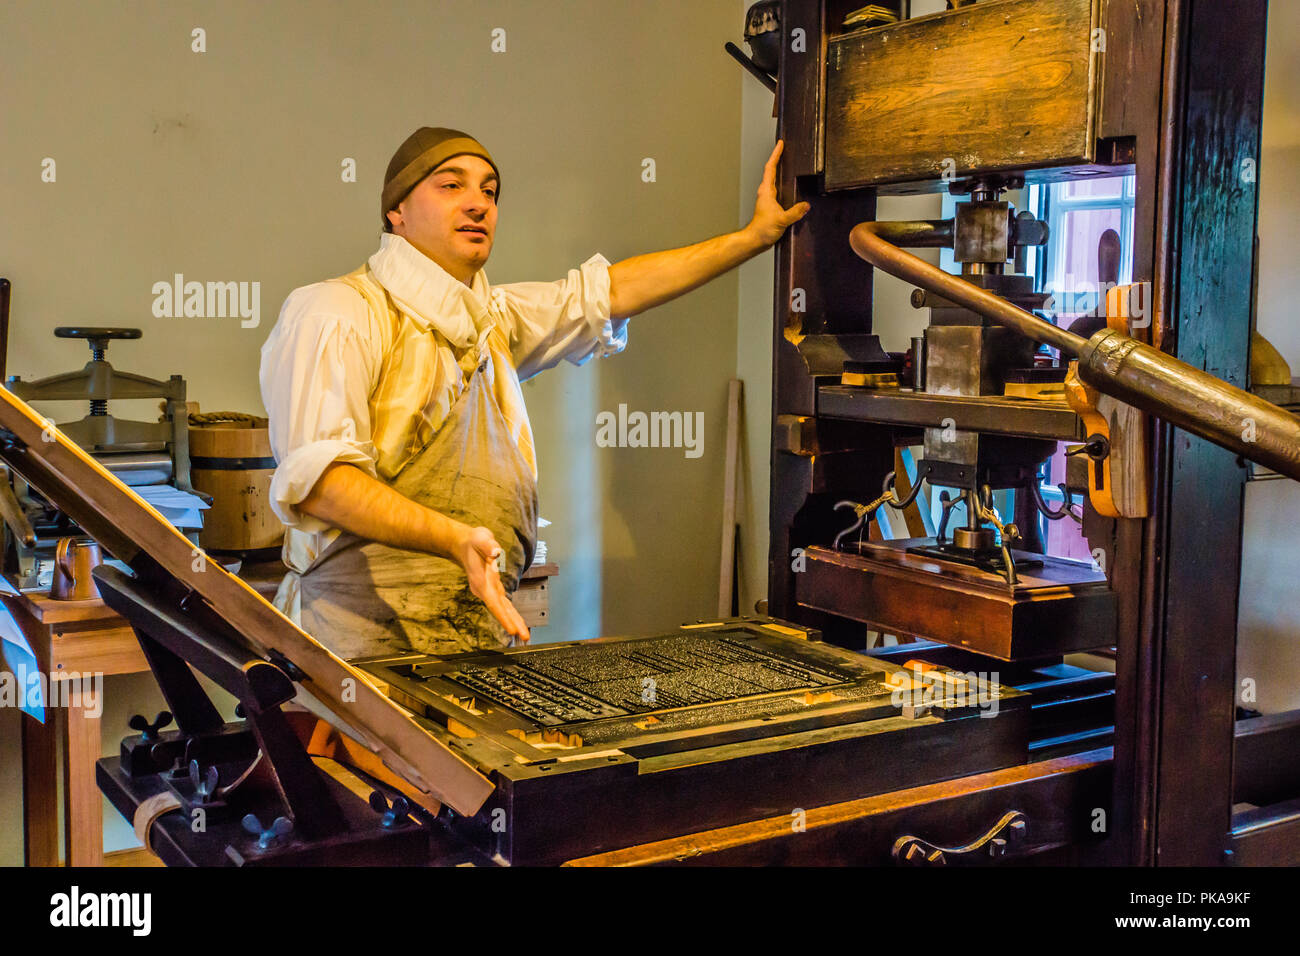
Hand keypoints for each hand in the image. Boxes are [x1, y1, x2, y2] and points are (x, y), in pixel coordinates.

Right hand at [454, 524, 529, 644]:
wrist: (464, 544)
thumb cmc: (473, 541)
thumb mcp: (480, 538)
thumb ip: (488, 545)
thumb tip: (496, 551)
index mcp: (480, 581)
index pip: (493, 602)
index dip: (502, 616)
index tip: (511, 628)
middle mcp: (484, 589)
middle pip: (500, 609)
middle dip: (512, 623)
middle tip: (524, 637)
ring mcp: (489, 590)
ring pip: (503, 608)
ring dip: (514, 621)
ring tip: (524, 636)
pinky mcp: (494, 588)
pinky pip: (504, 604)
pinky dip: (511, 613)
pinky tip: (517, 623)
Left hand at [745, 140, 810, 247]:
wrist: (756, 240)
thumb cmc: (763, 230)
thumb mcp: (782, 220)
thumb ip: (795, 212)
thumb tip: (806, 205)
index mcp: (767, 191)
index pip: (771, 168)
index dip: (776, 154)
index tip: (780, 144)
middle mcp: (766, 192)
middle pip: (771, 170)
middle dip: (777, 158)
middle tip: (784, 148)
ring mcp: (767, 198)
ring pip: (773, 179)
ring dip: (779, 169)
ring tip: (786, 161)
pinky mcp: (770, 205)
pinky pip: (777, 188)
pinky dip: (782, 182)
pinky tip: (789, 185)